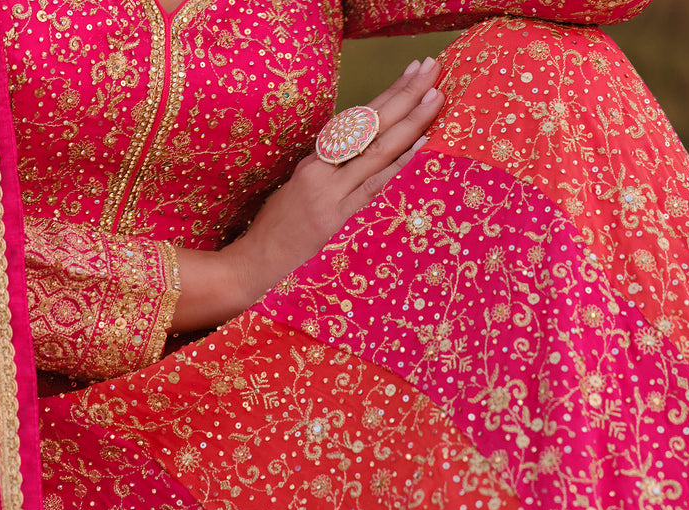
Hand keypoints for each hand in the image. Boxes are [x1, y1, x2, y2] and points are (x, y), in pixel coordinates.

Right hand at [170, 57, 444, 332]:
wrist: (253, 261)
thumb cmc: (274, 231)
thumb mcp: (296, 192)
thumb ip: (325, 175)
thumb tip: (355, 161)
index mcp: (313, 161)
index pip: (356, 120)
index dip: (386, 95)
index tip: (411, 73)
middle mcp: (321, 168)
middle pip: (369, 124)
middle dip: (404, 94)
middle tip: (432, 68)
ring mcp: (329, 191)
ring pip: (375, 148)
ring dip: (408, 121)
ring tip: (435, 95)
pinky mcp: (334, 214)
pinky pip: (372, 183)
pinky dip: (397, 163)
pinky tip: (419, 143)